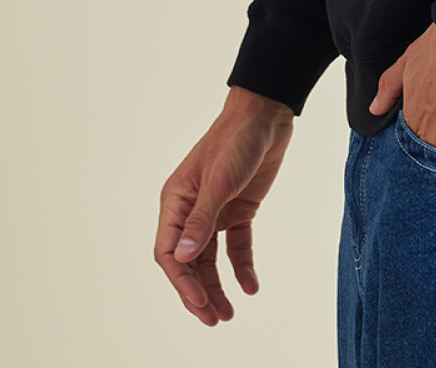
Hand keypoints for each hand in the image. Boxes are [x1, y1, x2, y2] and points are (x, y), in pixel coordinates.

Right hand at [154, 86, 293, 326]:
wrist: (267, 114)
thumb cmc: (236, 140)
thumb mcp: (220, 181)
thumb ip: (201, 221)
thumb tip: (182, 260)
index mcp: (176, 201)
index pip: (169, 252)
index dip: (181, 281)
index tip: (199, 303)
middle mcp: (191, 210)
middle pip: (188, 262)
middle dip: (197, 292)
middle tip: (212, 320)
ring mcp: (216, 210)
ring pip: (210, 259)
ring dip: (217, 286)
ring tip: (228, 315)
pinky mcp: (239, 208)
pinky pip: (236, 245)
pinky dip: (242, 265)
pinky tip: (251, 287)